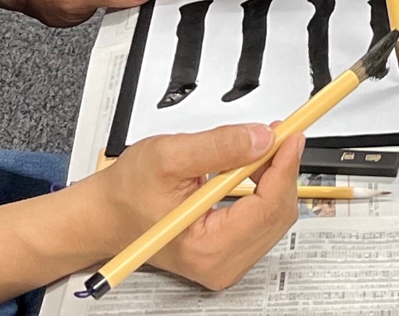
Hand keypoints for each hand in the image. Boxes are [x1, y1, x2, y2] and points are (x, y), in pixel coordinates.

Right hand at [98, 123, 302, 290]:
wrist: (107, 214)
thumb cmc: (128, 193)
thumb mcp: (170, 156)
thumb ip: (220, 146)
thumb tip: (261, 138)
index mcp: (206, 248)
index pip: (267, 207)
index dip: (284, 165)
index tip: (290, 135)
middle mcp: (220, 264)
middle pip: (277, 213)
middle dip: (281, 169)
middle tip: (277, 134)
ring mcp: (225, 262)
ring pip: (274, 216)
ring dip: (273, 178)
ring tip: (258, 149)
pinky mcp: (227, 253)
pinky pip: (262, 220)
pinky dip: (264, 189)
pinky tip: (252, 167)